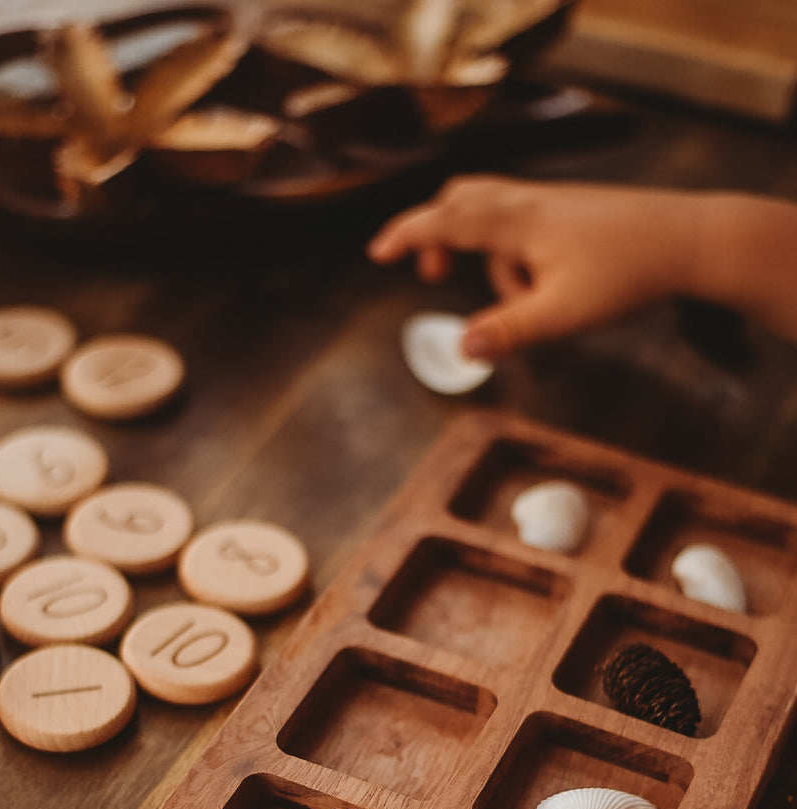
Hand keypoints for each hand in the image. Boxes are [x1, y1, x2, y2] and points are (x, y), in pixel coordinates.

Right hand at [368, 175, 698, 359]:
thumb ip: (508, 333)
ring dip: (487, 258)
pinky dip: (514, 256)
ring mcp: (550, 204)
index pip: (445, 221)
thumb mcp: (563, 314)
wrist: (689, 239)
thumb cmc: (629, 272)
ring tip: (516, 303)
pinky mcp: (569, 213)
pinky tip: (543, 288)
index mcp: (518, 221)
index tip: (377, 253)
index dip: (406, 236)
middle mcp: (529, 202)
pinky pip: (522, 226)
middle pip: (462, 200)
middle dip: (438, 235)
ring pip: (493, 216)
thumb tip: (460, 350)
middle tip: (433, 275)